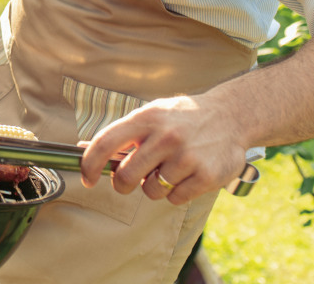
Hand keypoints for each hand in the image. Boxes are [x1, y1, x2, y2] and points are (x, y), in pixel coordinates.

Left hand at [79, 95, 247, 205]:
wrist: (231, 116)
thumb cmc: (182, 118)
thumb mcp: (151, 115)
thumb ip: (121, 134)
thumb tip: (83, 149)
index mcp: (146, 118)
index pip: (106, 142)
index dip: (89, 164)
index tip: (86, 178)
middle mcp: (166, 137)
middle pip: (126, 176)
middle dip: (122, 184)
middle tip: (129, 181)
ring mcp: (187, 157)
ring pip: (151, 191)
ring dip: (154, 187)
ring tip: (167, 169)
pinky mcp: (206, 176)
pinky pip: (174, 199)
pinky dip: (175, 193)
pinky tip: (185, 176)